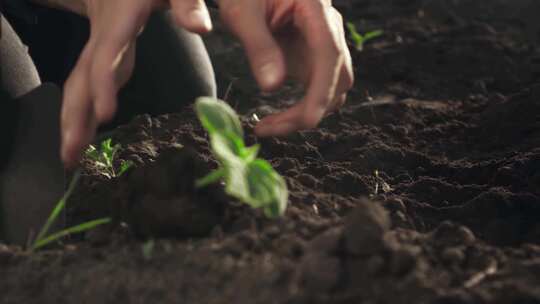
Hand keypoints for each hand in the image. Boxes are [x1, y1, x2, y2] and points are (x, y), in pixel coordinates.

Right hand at [61, 0, 212, 167]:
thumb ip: (186, 3)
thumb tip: (201, 27)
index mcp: (121, 21)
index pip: (107, 57)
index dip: (103, 86)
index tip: (105, 115)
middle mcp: (104, 37)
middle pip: (83, 79)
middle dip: (75, 117)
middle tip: (71, 154)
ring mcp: (101, 47)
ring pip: (80, 86)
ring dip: (73, 122)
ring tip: (69, 157)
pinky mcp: (105, 55)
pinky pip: (89, 87)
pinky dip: (83, 113)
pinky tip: (82, 135)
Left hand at [218, 0, 353, 135]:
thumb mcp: (242, 12)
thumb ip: (257, 46)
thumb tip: (271, 88)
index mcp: (316, 8)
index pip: (329, 54)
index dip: (322, 90)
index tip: (306, 119)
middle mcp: (328, 28)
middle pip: (337, 78)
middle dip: (310, 109)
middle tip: (267, 127)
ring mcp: (323, 45)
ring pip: (331, 89)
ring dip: (305, 113)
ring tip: (266, 126)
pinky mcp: (312, 58)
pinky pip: (315, 90)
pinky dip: (299, 108)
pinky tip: (273, 118)